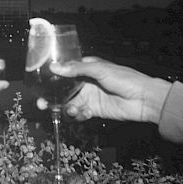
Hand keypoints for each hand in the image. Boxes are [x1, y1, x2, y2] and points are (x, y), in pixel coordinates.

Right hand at [37, 56, 170, 123]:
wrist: (143, 99)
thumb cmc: (125, 78)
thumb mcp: (100, 70)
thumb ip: (77, 69)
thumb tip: (54, 68)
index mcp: (86, 68)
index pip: (64, 71)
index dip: (51, 77)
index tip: (39, 84)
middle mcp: (85, 82)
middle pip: (62, 90)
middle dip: (51, 98)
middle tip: (43, 104)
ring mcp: (89, 97)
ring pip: (68, 103)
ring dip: (65, 108)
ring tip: (71, 110)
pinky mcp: (94, 110)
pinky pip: (79, 114)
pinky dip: (78, 115)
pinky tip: (84, 114)